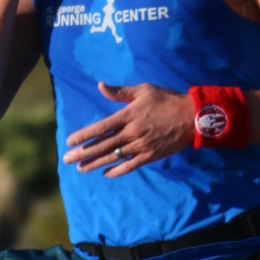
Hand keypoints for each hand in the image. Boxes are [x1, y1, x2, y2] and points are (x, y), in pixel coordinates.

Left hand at [64, 81, 194, 177]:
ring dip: (96, 164)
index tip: (69, 141)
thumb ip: (120, 92)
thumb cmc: (167, 100)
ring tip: (81, 169)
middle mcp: (132, 133)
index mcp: (128, 116)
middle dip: (83, 153)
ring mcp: (141, 146)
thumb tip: (100, 86)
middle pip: (103, 145)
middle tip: (67, 160)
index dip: (84, 135)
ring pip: (113, 157)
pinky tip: (106, 174)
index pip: (100, 128)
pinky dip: (117, 171)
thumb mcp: (143, 90)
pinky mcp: (150, 156)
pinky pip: (130, 166)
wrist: (192, 117)